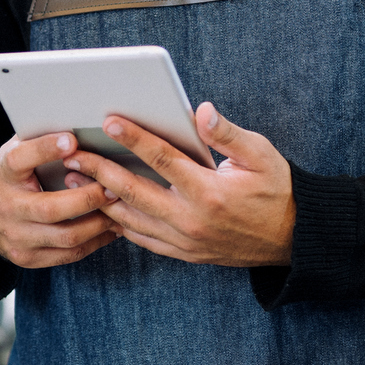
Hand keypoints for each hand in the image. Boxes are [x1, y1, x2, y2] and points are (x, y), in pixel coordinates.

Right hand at [0, 131, 122, 268]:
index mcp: (4, 173)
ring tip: (118, 209)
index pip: (20, 159)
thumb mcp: (15, 151)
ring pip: (66, 237)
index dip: (45, 149)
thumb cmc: (10, 175)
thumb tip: (79, 122)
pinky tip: (109, 229)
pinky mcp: (26, 258)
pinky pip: (68, 255)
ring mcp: (16, 237)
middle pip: (50, 208)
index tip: (72, 140)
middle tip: (114, 187)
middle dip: (88, 198)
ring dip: (98, 223)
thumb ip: (40, 140)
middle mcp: (7, 207)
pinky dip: (94, 242)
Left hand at [64, 103, 294, 266]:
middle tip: (72, 154)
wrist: (292, 239)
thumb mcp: (262, 155)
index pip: (162, 159)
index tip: (109, 121)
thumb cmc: (277, 189)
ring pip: (130, 220)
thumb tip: (200, 111)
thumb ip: (228, 134)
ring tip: (72, 181)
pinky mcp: (184, 253)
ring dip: (100, 199)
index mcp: (209, 192)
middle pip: (134, 191)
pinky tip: (102, 206)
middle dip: (99, 170)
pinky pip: (142, 239)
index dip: (133, 138)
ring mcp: (185, 241)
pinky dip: (119, 223)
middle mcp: (192, 220)